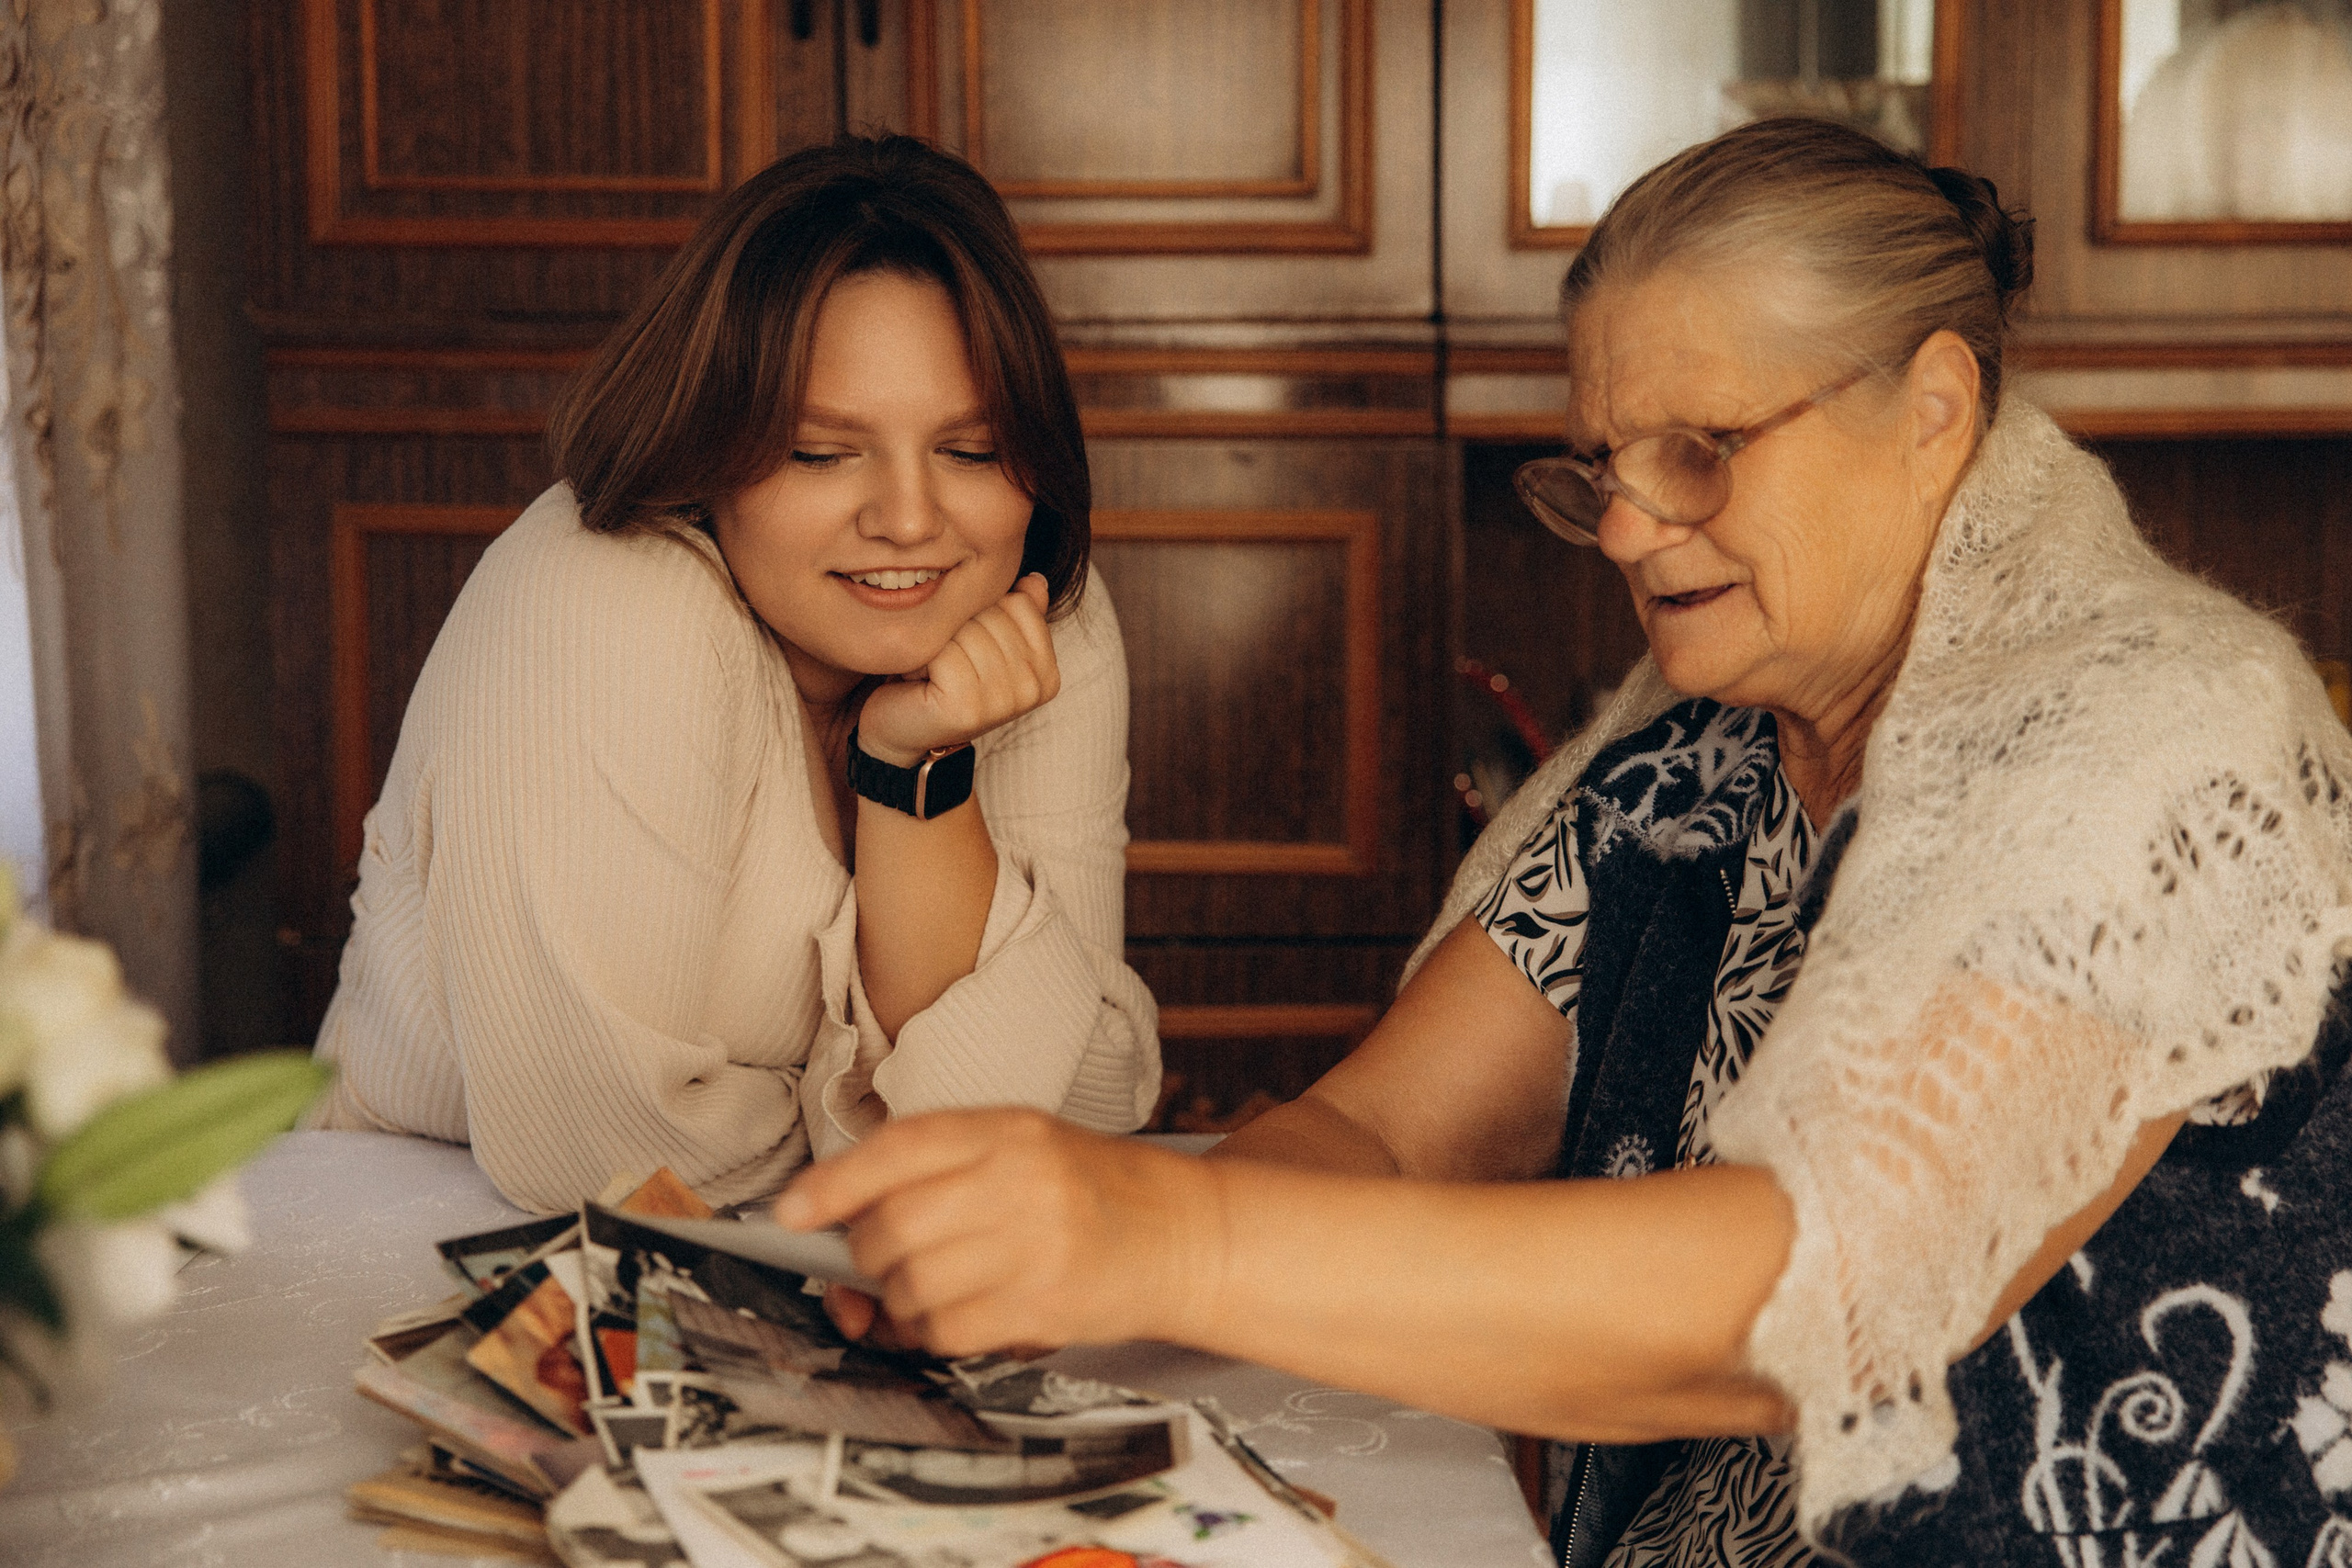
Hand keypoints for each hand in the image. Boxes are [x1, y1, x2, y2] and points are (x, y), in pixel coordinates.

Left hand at [775, 1109, 1225, 1358]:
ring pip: (911, 1283)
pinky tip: (958, 1314)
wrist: (1185, 1235)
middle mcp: (1019, 1179)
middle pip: (892, 1225)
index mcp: (1008, 1129)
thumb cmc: (1094, 1192)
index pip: (900, 1147)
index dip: (835, 1181)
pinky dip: (933, 1331)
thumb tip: (839, 1215)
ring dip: (899, 1298)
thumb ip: (941, 1169)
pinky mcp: (1043, 1303)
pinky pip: (947, 1329)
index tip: (793, 1209)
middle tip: (882, 1257)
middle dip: (867, 1252)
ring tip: (930, 1286)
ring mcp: (1033, 1244)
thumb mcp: (1024, 1147)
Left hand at [856, 574, 1059, 765]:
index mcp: (1047, 673)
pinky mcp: (967, 707)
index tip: (969, 646)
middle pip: (991, 614)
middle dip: (957, 627)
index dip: (982, 614)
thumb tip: (1035, 580)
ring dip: (937, 643)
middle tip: (947, 661)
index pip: (1018, 604)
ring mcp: (1003, 701)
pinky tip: (920, 681)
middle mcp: (1032, 689)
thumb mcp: (986, 643)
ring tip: (934, 671)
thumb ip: (1016, 613)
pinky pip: (943, 651)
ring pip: (966, 630)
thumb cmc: (944, 681)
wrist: (904, 732)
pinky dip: (921, 659)